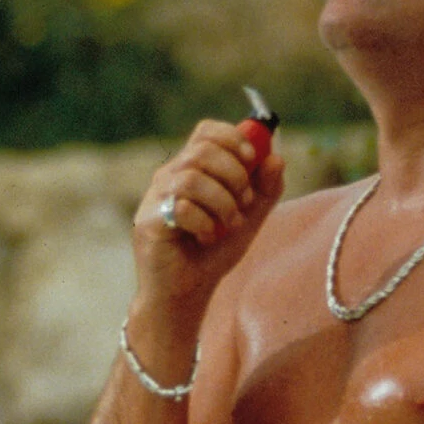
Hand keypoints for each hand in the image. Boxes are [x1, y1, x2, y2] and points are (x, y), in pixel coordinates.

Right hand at [131, 118, 286, 320]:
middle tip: (245, 203)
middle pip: (201, 150)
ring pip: (192, 177)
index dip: (233, 138)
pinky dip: (205, 224)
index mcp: (190, 168)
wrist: (186, 292)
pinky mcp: (148, 222)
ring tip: (229, 226)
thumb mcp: (249, 218)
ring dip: (223, 203)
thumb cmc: (212, 253)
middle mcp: (169, 177)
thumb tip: (276, 157)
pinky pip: (182, 208)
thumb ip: (265, 189)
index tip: (252, 160)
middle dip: (234, 175)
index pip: (206, 132)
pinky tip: (206, 239)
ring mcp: (154, 198)